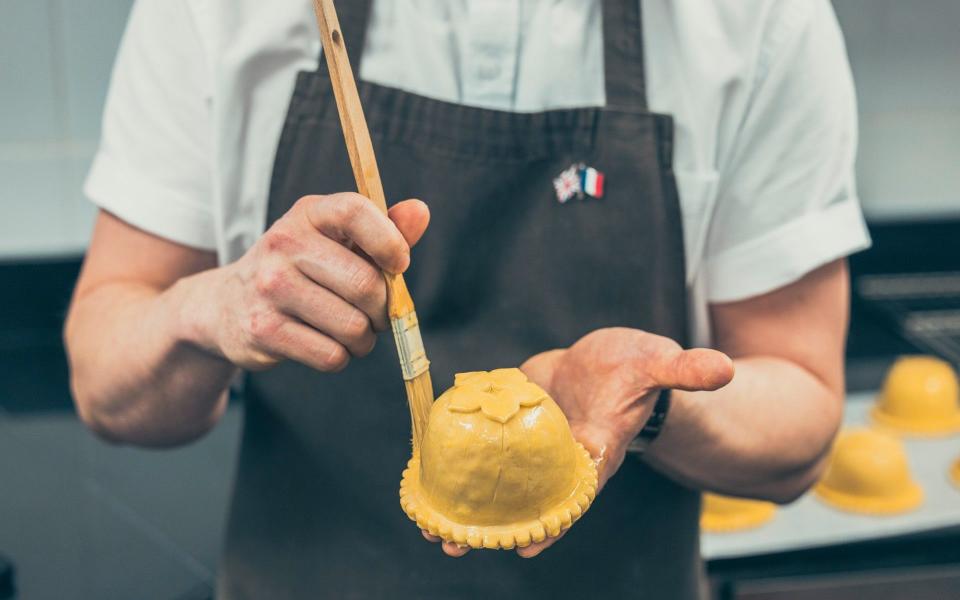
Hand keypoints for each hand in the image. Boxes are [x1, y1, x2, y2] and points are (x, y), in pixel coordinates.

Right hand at [187, 193, 428, 371]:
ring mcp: (269, 289)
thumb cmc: (299, 269)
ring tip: (352, 331)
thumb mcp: (335, 240)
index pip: (354, 210)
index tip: (400, 263)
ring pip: (353, 327)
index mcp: (307, 214)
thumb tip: (420, 212)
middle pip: (365, 284)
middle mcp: (283, 245)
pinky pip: (331, 355)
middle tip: (378, 314)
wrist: (226, 306)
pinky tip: (327, 344)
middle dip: (385, 309)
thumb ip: (382, 229)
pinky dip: (341, 356)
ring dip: (364, 338)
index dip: (389, 239)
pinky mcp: (263, 331)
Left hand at [423, 327, 732, 557]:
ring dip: (468, 500)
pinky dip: (461, 457)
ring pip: (499, 477)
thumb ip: (683, 371)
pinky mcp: (515, 418)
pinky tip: (428, 472)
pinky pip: (485, 441)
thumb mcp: (659, 365)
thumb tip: (722, 368)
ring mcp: (533, 439)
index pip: (574, 493)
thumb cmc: (640, 369)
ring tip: (431, 526)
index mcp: (594, 448)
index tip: (524, 548)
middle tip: (451, 546)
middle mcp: (559, 452)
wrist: (614, 358)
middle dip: (493, 525)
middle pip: (527, 498)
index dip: (552, 521)